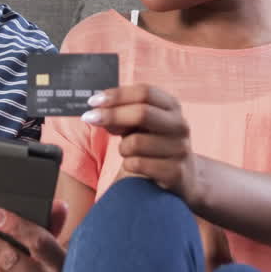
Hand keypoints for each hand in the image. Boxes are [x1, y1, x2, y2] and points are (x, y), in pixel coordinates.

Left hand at [82, 85, 200, 206]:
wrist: (181, 178)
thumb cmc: (153, 146)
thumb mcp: (138, 126)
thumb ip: (120, 117)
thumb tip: (96, 112)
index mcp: (172, 107)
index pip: (145, 92)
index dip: (117, 95)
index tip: (93, 101)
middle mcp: (180, 125)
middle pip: (142, 113)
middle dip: (111, 115)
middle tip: (89, 118)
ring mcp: (181, 149)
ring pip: (135, 142)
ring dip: (122, 148)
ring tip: (128, 153)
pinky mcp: (176, 172)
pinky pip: (138, 164)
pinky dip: (129, 165)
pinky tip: (136, 167)